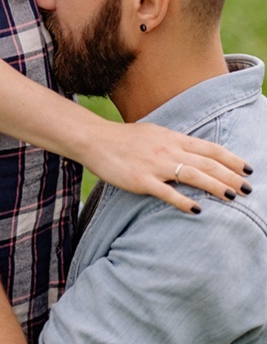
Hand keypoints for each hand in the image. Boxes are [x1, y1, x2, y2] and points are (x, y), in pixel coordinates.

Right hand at [81, 120, 252, 213]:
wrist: (95, 140)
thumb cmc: (124, 138)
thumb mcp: (154, 133)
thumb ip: (174, 142)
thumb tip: (194, 151)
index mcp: (173, 138)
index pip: (209, 148)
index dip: (231, 159)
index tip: (247, 169)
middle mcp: (168, 149)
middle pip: (206, 163)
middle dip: (230, 176)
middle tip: (247, 189)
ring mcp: (155, 165)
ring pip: (192, 176)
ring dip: (215, 186)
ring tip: (232, 197)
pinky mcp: (141, 180)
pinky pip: (166, 192)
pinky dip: (183, 201)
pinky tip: (196, 210)